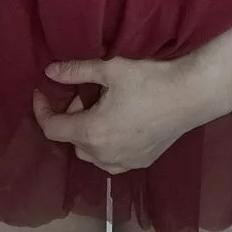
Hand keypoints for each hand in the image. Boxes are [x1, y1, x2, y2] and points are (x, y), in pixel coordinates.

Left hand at [33, 14, 231, 174]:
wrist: (189, 96)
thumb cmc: (149, 79)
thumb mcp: (110, 69)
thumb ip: (76, 71)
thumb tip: (50, 71)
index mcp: (92, 131)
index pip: (52, 129)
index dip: (41, 110)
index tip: (41, 92)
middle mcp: (103, 154)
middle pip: (72, 140)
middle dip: (72, 117)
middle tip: (86, 93)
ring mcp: (123, 162)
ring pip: (90, 153)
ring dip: (88, 132)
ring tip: (104, 106)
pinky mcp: (140, 163)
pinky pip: (110, 159)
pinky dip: (105, 144)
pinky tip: (120, 122)